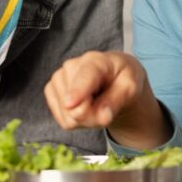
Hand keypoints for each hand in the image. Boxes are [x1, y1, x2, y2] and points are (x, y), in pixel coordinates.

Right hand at [44, 51, 168, 148]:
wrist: (113, 78)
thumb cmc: (122, 79)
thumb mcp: (131, 88)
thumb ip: (117, 101)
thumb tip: (103, 116)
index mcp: (95, 60)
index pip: (84, 77)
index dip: (77, 91)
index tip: (70, 103)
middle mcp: (71, 66)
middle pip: (76, 106)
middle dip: (93, 116)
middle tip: (107, 106)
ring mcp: (58, 78)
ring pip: (68, 116)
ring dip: (86, 119)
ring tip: (96, 104)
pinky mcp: (51, 91)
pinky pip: (63, 120)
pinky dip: (76, 121)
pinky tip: (85, 107)